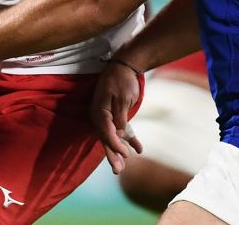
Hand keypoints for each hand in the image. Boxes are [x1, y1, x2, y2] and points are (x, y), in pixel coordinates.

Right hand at [90, 60, 142, 174]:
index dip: (115, 145)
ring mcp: (107, 116)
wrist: (124, 65)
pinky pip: (121, 129)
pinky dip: (130, 139)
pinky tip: (139, 149)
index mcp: (99, 111)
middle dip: (112, 155)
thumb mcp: (123, 97)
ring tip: (122, 168)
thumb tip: (120, 132)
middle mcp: (100, 115)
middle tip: (118, 171)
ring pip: (112, 137)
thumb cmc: (123, 80)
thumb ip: (120, 116)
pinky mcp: (116, 114)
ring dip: (118, 151)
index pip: (105, 133)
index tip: (125, 154)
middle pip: (106, 139)